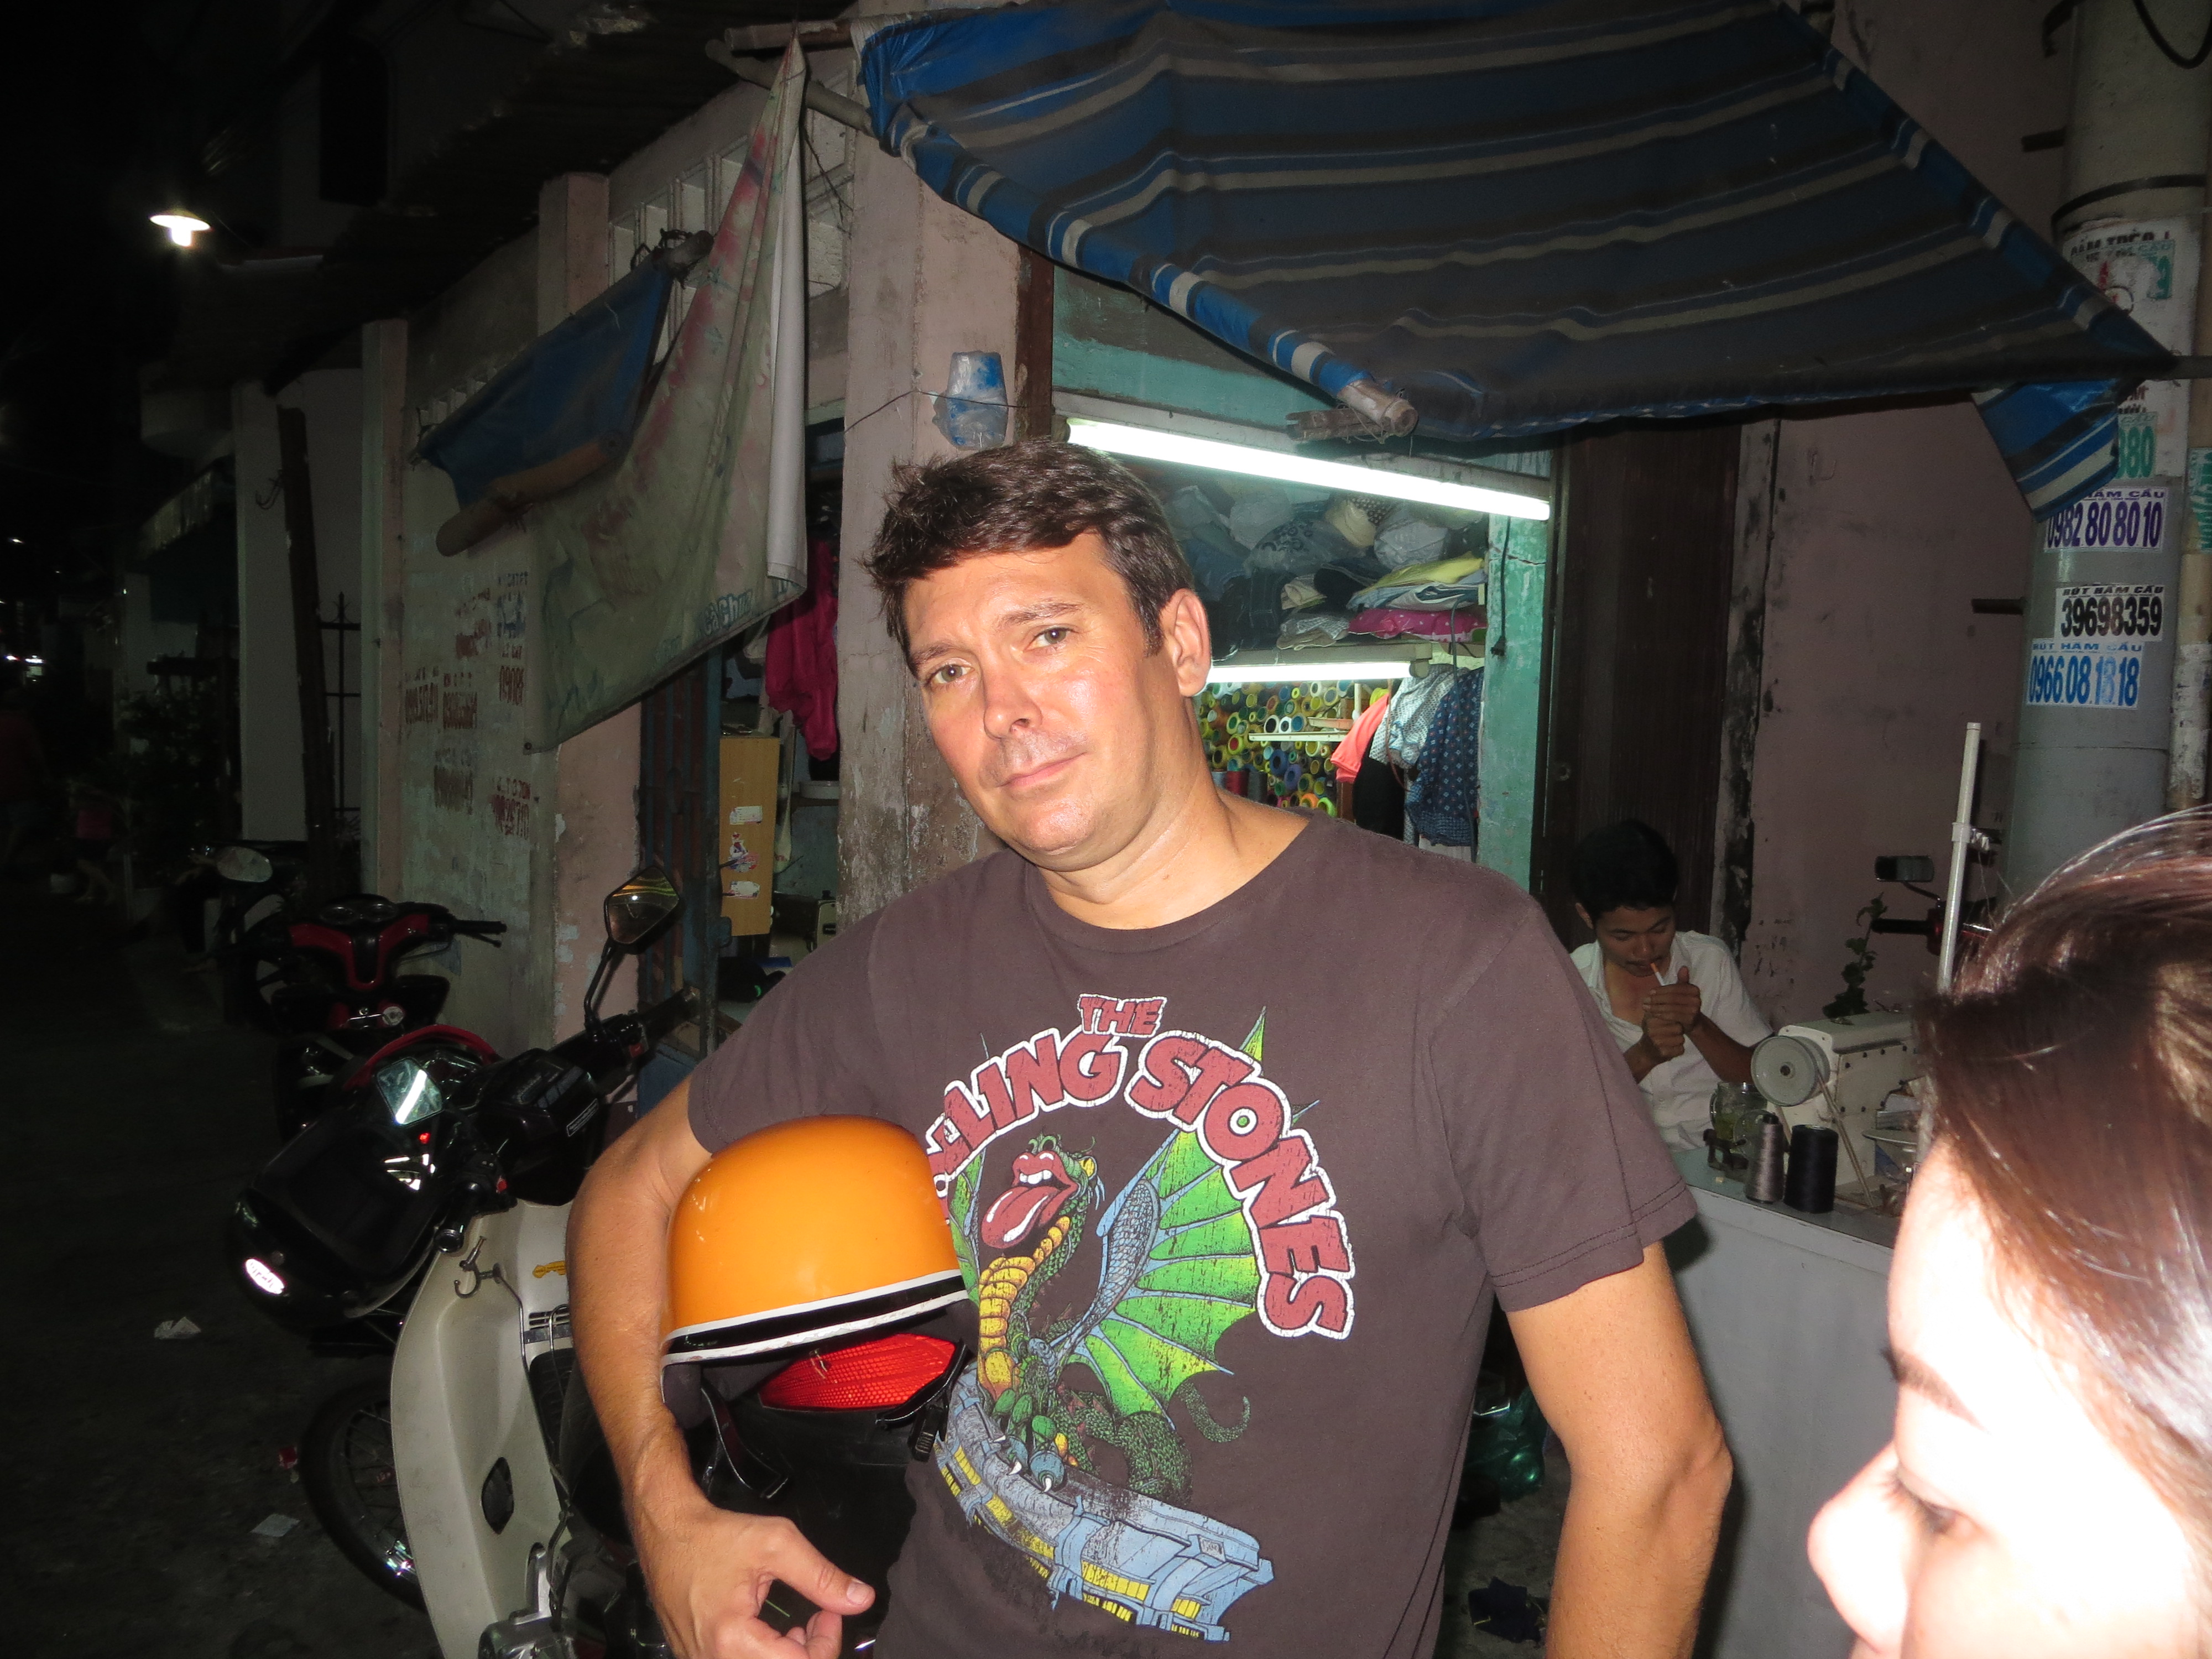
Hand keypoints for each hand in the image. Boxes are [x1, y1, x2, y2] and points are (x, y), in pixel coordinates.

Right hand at [634, 1491, 873, 1658]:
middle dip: (811, 1651)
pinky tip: (773, 1633)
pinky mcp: (698, 1658)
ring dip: (789, 1656)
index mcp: (732, 1640)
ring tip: (798, 1626)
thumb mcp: (777, 1544)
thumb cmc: (713, 1537)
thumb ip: (821, 1576)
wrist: (666, 1533)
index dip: (827, 1643)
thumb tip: (860, 1599)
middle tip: (819, 1618)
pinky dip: (766, 1656)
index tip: (830, 1613)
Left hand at [1642, 967, 1700, 1053]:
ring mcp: (1694, 1010)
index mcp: (1694, 989)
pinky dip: (1661, 1014)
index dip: (1661, 990)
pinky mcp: (1690, 1019)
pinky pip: (1673, 1016)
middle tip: (1644, 1000)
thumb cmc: (1683, 1004)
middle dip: (1656, 999)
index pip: (1674, 988)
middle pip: (1672, 998)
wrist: (1692, 1021)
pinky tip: (1654, 1014)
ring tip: (1645, 1007)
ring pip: (1671, 1007)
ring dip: (1656, 1007)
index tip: (1649, 992)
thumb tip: (1683, 967)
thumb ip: (1681, 981)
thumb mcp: (1682, 991)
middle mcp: (1696, 999)